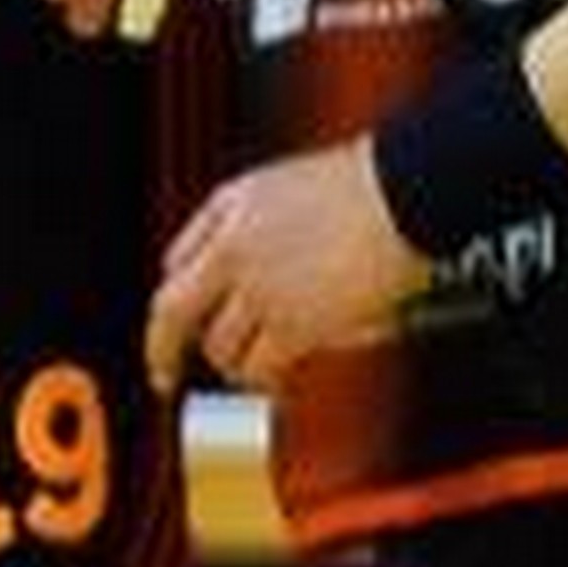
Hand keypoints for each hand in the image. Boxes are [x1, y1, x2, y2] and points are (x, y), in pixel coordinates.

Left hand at [145, 140, 427, 393]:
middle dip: (161, 347)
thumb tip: (251, 262)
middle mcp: (232, 247)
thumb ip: (261, 220)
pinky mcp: (295, 322)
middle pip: (171, 309)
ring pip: (219, 345)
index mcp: (228, 206)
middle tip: (163, 373)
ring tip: (247, 371)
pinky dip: (263, 379)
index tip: (187, 316)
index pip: (178, 259)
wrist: (406, 192)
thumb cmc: (370, 183)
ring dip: (231, 363)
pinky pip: (260, 366)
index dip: (184, 292)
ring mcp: (260, 286)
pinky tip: (272, 383)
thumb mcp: (289, 183)